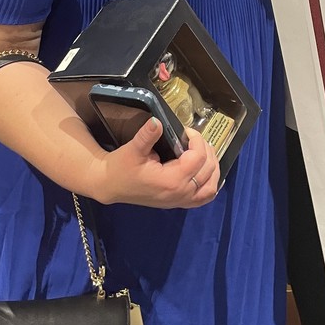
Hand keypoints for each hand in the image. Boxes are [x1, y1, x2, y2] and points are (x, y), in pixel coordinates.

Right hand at [94, 118, 219, 207]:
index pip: (197, 158)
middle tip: (194, 138)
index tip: (186, 131)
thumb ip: (147, 136)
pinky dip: (210, 184)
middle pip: (208, 170)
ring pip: (211, 187)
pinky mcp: (178, 203)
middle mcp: (180, 193)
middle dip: (205, 149)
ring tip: (204, 151)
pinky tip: (207, 171)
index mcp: (171, 180)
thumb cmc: (121, 167)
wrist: (110, 185)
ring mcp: (180, 201)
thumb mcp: (133, 149)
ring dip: (213, 167)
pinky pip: (204, 198)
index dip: (197, 140)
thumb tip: (157, 121)